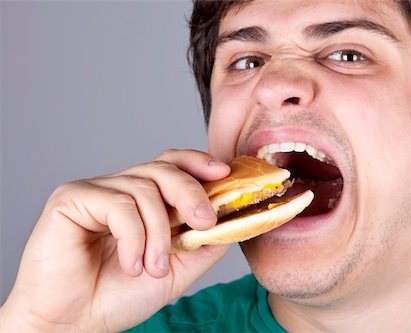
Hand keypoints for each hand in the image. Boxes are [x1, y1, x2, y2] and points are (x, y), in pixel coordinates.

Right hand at [0, 149, 229, 332]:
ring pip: (144, 190)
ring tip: (154, 268)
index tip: (223, 174)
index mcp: (144, 200)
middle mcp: (120, 188)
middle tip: (204, 222)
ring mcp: (96, 191)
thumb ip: (203, 244)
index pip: (173, 165)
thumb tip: (232, 219)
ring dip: (158, 233)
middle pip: (163, 168)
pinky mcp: (71, 199)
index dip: (198, 163)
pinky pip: (117, 204)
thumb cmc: (119, 295)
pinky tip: (131, 265)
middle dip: (190, 192)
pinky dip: (133, 237)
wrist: (74, 323)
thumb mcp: (176, 269)